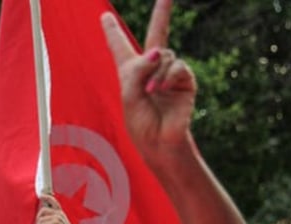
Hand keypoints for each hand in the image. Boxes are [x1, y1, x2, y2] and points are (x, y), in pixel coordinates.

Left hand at [34, 194, 91, 223]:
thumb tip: (41, 223)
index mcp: (60, 215)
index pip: (54, 202)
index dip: (47, 197)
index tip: (41, 195)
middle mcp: (59, 214)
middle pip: (42, 210)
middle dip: (38, 220)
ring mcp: (57, 217)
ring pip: (40, 219)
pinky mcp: (55, 222)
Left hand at [101, 0, 195, 158]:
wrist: (158, 142)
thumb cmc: (139, 122)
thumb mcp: (128, 93)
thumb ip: (138, 68)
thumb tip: (158, 51)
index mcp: (130, 71)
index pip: (121, 46)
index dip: (113, 31)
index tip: (104, 16)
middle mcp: (151, 68)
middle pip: (158, 34)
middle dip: (163, 13)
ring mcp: (169, 73)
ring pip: (164, 54)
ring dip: (155, 72)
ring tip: (149, 92)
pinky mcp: (185, 81)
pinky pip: (177, 66)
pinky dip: (166, 76)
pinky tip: (159, 90)